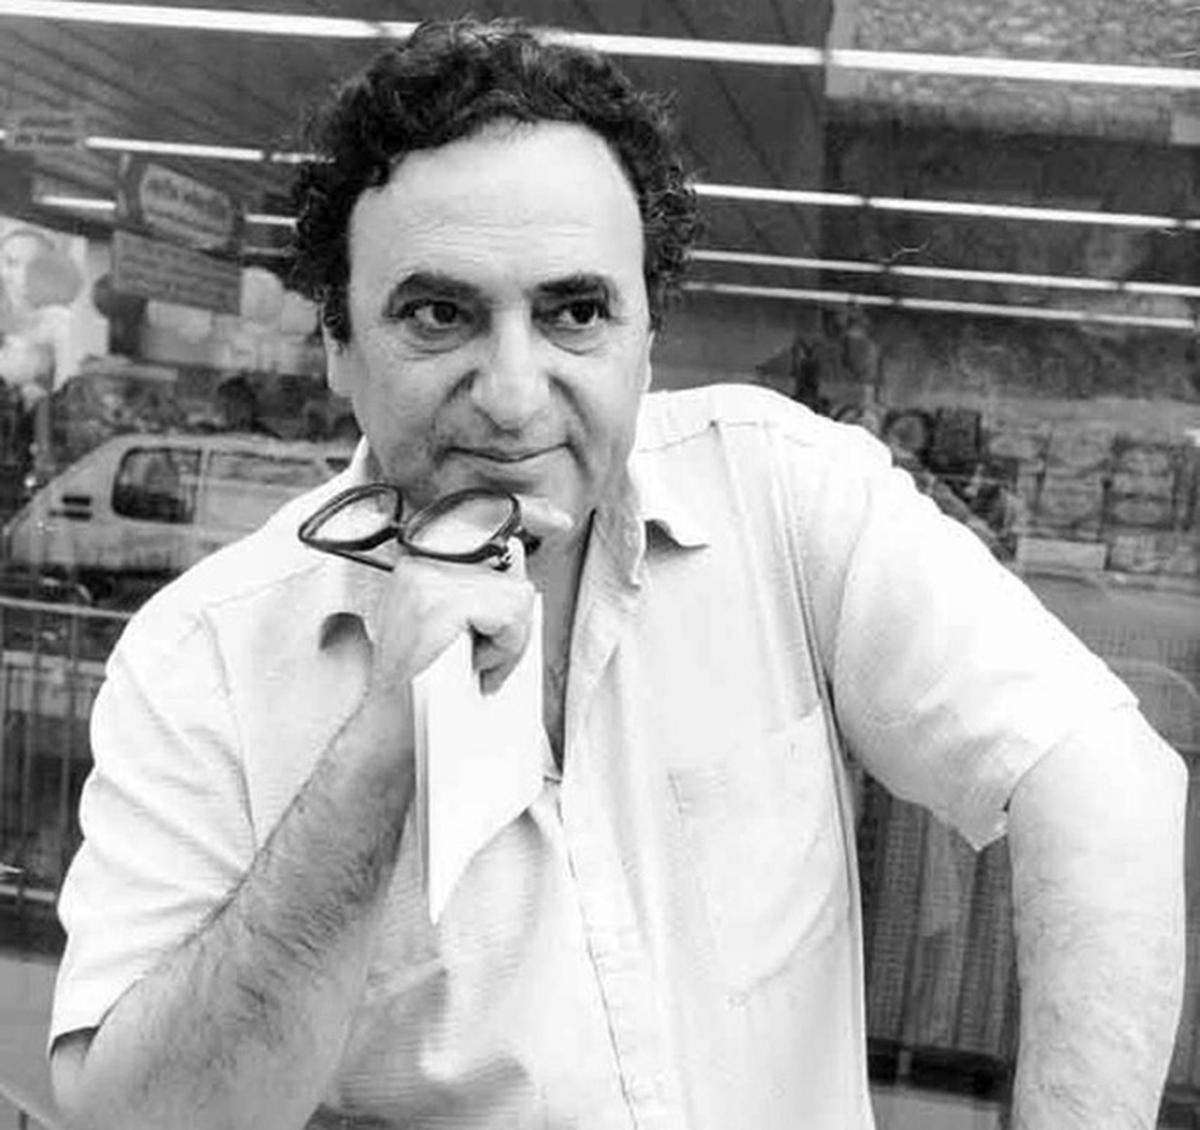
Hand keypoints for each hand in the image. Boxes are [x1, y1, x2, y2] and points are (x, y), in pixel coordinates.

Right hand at [370, 493, 573, 695]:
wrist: (387, 727)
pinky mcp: (441, 603)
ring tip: (475, 666)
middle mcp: (419, 561)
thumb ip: (480, 587)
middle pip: (509, 564)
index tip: (557, 519)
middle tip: (488, 656)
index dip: (525, 512)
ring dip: (509, 642)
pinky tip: (474, 667)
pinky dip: (505, 649)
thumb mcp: (452, 626)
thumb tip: (518, 554)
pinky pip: (510, 614)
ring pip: (515, 594)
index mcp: (419, 561)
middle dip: (514, 617)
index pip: (478, 516)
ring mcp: (428, 579)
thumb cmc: (425, 685)